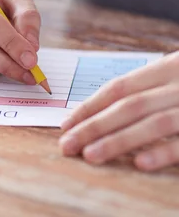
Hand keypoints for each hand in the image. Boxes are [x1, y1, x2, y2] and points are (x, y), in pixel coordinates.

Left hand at [59, 52, 178, 170]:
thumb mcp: (177, 75)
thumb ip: (150, 90)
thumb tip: (106, 112)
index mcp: (167, 69)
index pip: (119, 88)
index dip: (89, 106)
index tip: (65, 125)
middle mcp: (178, 85)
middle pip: (129, 105)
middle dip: (94, 126)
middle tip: (66, 145)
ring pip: (153, 122)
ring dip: (118, 140)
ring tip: (90, 155)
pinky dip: (162, 151)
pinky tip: (139, 163)